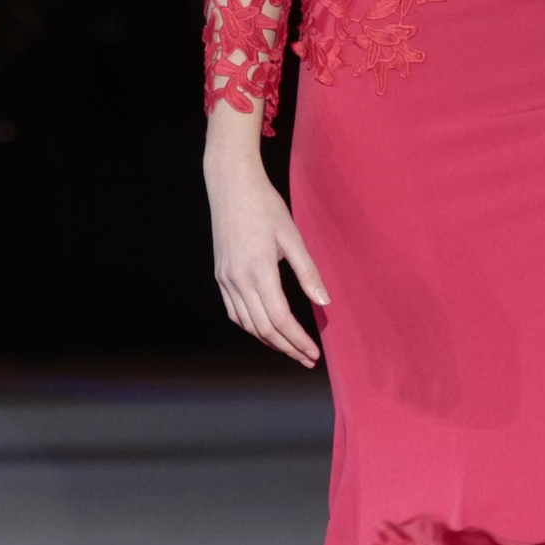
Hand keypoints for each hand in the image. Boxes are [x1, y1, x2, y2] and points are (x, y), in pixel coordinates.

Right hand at [204, 111, 328, 365]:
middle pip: (264, 328)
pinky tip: (265, 330)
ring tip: (290, 349)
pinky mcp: (220, 275)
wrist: (230, 185)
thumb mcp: (292, 236)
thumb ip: (307, 272)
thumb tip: (323, 303)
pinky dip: (250, 327)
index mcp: (259, 271)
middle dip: (287, 347)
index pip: (280, 319)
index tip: (313, 353)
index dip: (297, 340)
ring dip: (269, 341)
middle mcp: (238, 280)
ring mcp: (226, 279)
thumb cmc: (265, 206)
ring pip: (247, 324)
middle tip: (306, 359)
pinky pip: (234, 312)